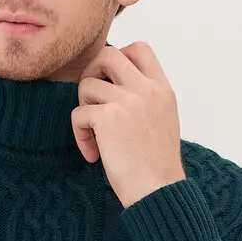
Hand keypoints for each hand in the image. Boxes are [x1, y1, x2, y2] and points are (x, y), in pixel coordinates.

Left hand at [71, 41, 184, 207]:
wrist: (159, 192)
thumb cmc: (157, 166)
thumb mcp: (163, 121)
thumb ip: (145, 99)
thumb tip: (113, 86)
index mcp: (162, 89)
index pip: (139, 48)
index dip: (118, 59)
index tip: (111, 83)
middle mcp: (146, 89)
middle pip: (107, 54)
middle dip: (92, 73)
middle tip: (92, 100)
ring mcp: (127, 101)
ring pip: (86, 85)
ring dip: (84, 109)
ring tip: (95, 135)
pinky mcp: (108, 117)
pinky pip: (78, 114)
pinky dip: (80, 134)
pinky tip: (93, 154)